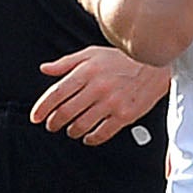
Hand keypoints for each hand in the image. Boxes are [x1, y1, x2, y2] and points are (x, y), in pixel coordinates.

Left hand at [31, 45, 169, 143]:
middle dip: (54, 122)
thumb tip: (45, 69)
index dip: (42, 108)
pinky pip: (101, 133)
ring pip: (81, 125)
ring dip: (71, 131)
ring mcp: (111, 103)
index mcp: (87, 71)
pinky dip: (90, 138)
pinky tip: (88, 136)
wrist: (156, 64)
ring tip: (71, 129)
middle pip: (66, 112)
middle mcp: (97, 88)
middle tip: (52, 125)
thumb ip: (66, 63)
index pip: (57, 93)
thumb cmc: (123, 58)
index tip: (36, 117)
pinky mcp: (124, 115)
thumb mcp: (92, 53)